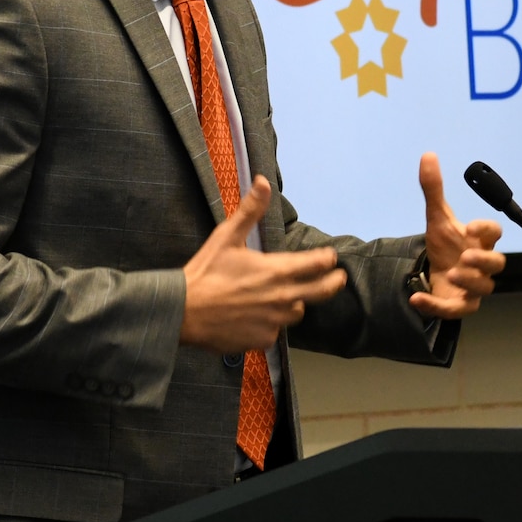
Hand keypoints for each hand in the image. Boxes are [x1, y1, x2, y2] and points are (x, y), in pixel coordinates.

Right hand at [178, 175, 346, 353]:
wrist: (183, 311)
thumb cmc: (205, 272)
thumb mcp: (227, 236)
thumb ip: (250, 210)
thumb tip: (263, 181)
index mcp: (276, 270)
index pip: (316, 264)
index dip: (326, 259)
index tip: (331, 257)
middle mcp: (281, 297)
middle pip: (321, 291)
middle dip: (333, 282)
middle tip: (339, 278)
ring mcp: (274, 321)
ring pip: (296, 312)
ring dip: (294, 303)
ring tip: (283, 296)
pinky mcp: (262, 339)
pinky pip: (275, 330)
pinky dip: (270, 322)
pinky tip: (255, 316)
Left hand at [414, 152, 504, 319]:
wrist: (436, 272)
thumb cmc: (445, 244)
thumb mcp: (437, 217)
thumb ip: (433, 189)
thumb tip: (427, 155)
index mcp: (479, 239)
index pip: (495, 231)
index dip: (487, 228)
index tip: (472, 226)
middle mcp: (481, 263)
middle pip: (498, 263)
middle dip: (484, 260)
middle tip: (465, 256)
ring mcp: (473, 286)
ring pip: (484, 287)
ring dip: (470, 281)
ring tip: (451, 273)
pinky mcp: (460, 304)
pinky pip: (456, 310)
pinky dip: (437, 306)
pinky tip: (416, 298)